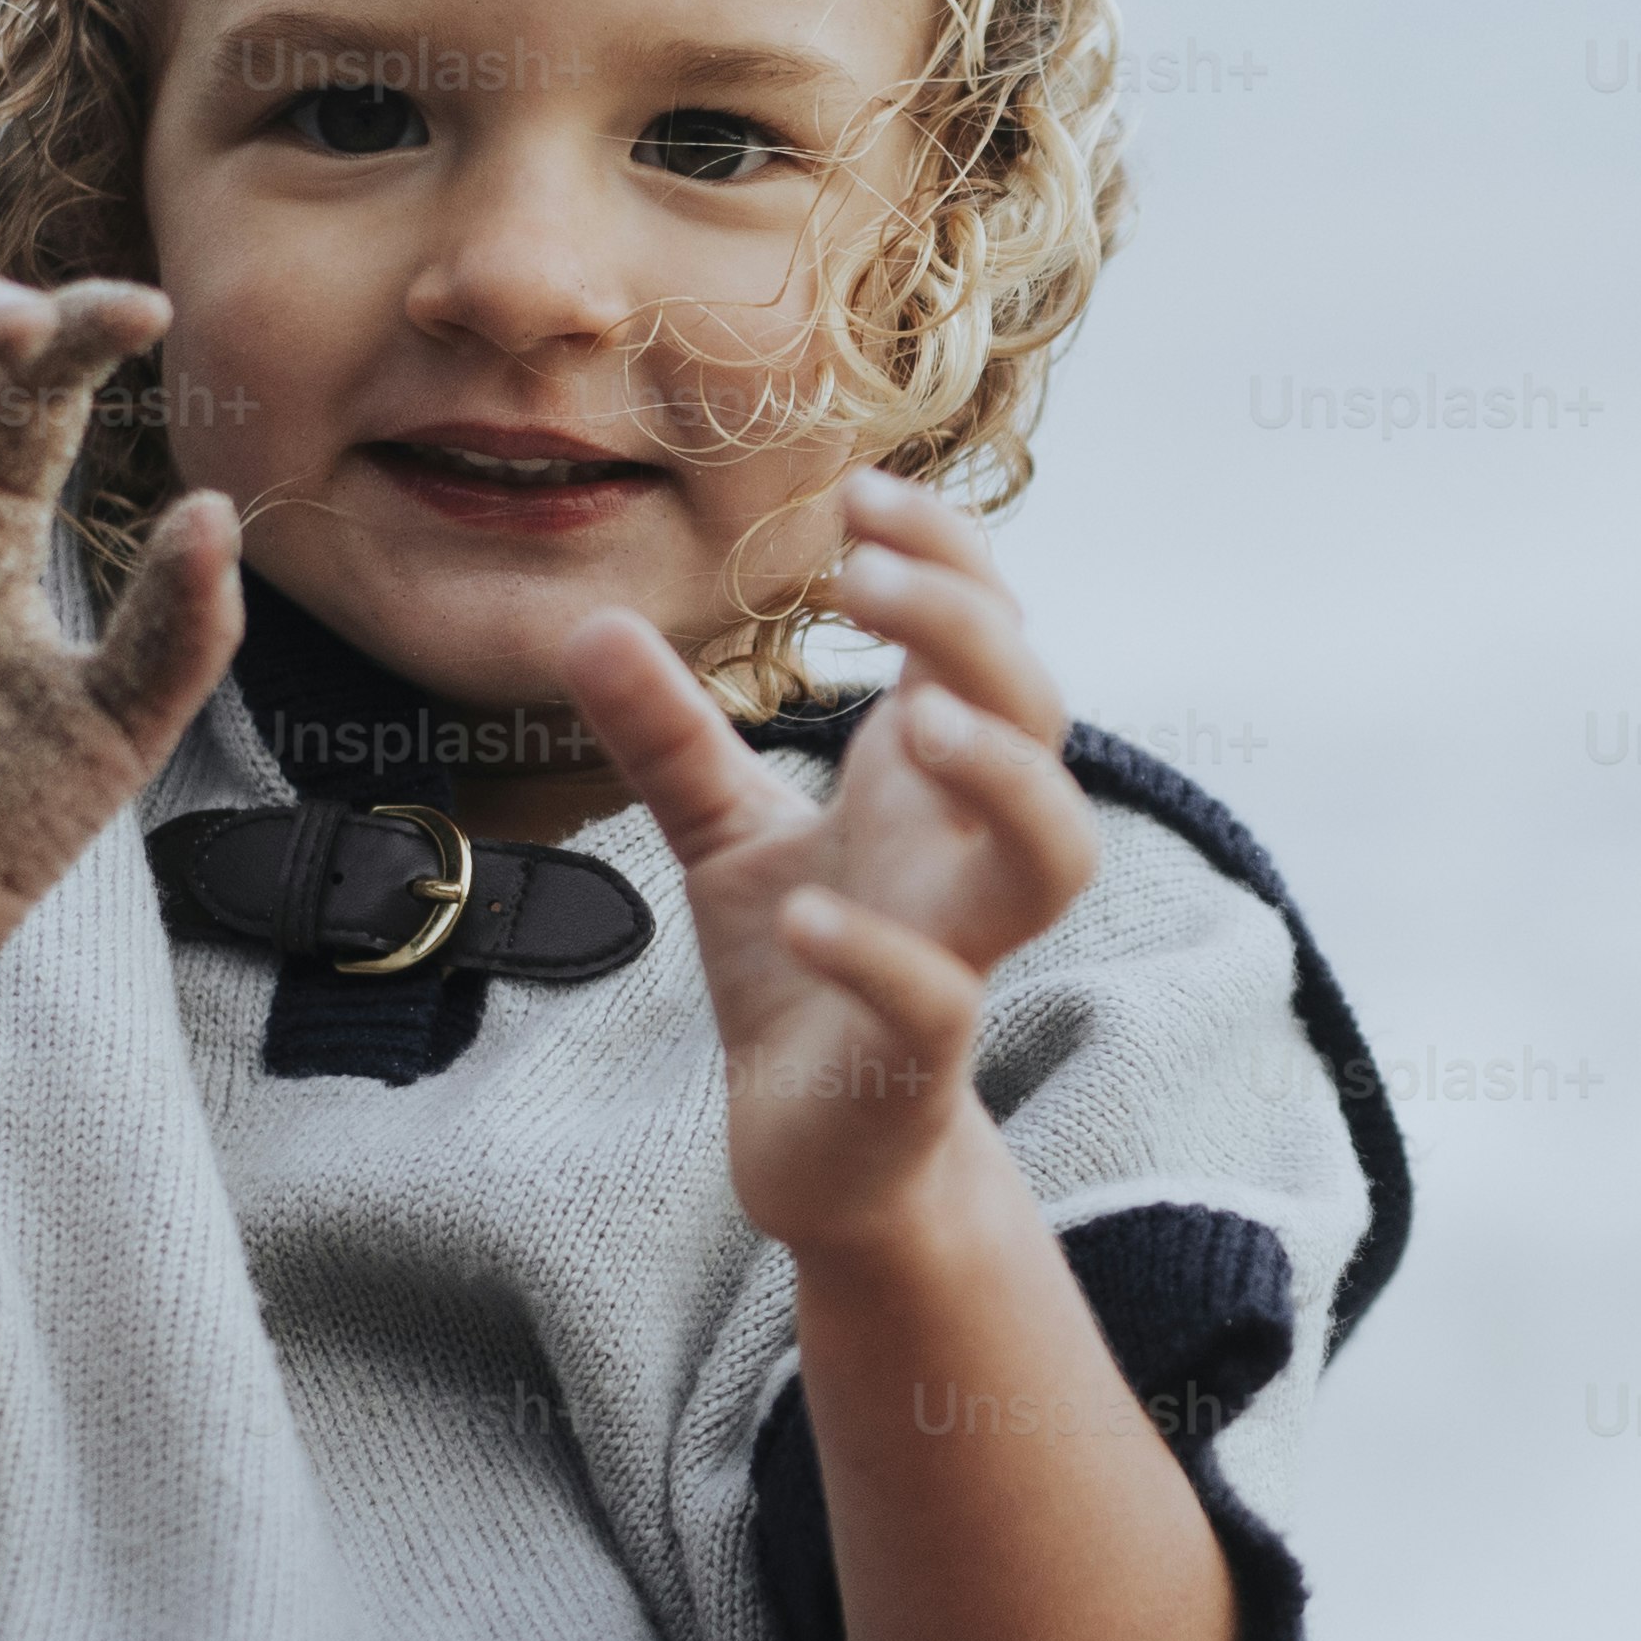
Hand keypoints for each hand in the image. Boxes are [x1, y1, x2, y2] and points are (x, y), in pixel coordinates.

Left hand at [559, 467, 1097, 1254]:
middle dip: (970, 631)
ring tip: (920, 720)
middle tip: (862, 578)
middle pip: (1039, 716)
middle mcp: (965, 854)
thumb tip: (586, 622)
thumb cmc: (794, 970)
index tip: (855, 498)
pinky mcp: (918, 1057)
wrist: (815, 1142)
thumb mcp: (719, 829)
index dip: (951, 559)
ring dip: (1007, 780)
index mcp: (933, 783)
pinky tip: (803, 914)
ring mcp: (959, 952)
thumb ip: (667, 733)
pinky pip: (934, 998)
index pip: (990, 639)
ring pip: (1054, 855)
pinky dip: (877, 952)